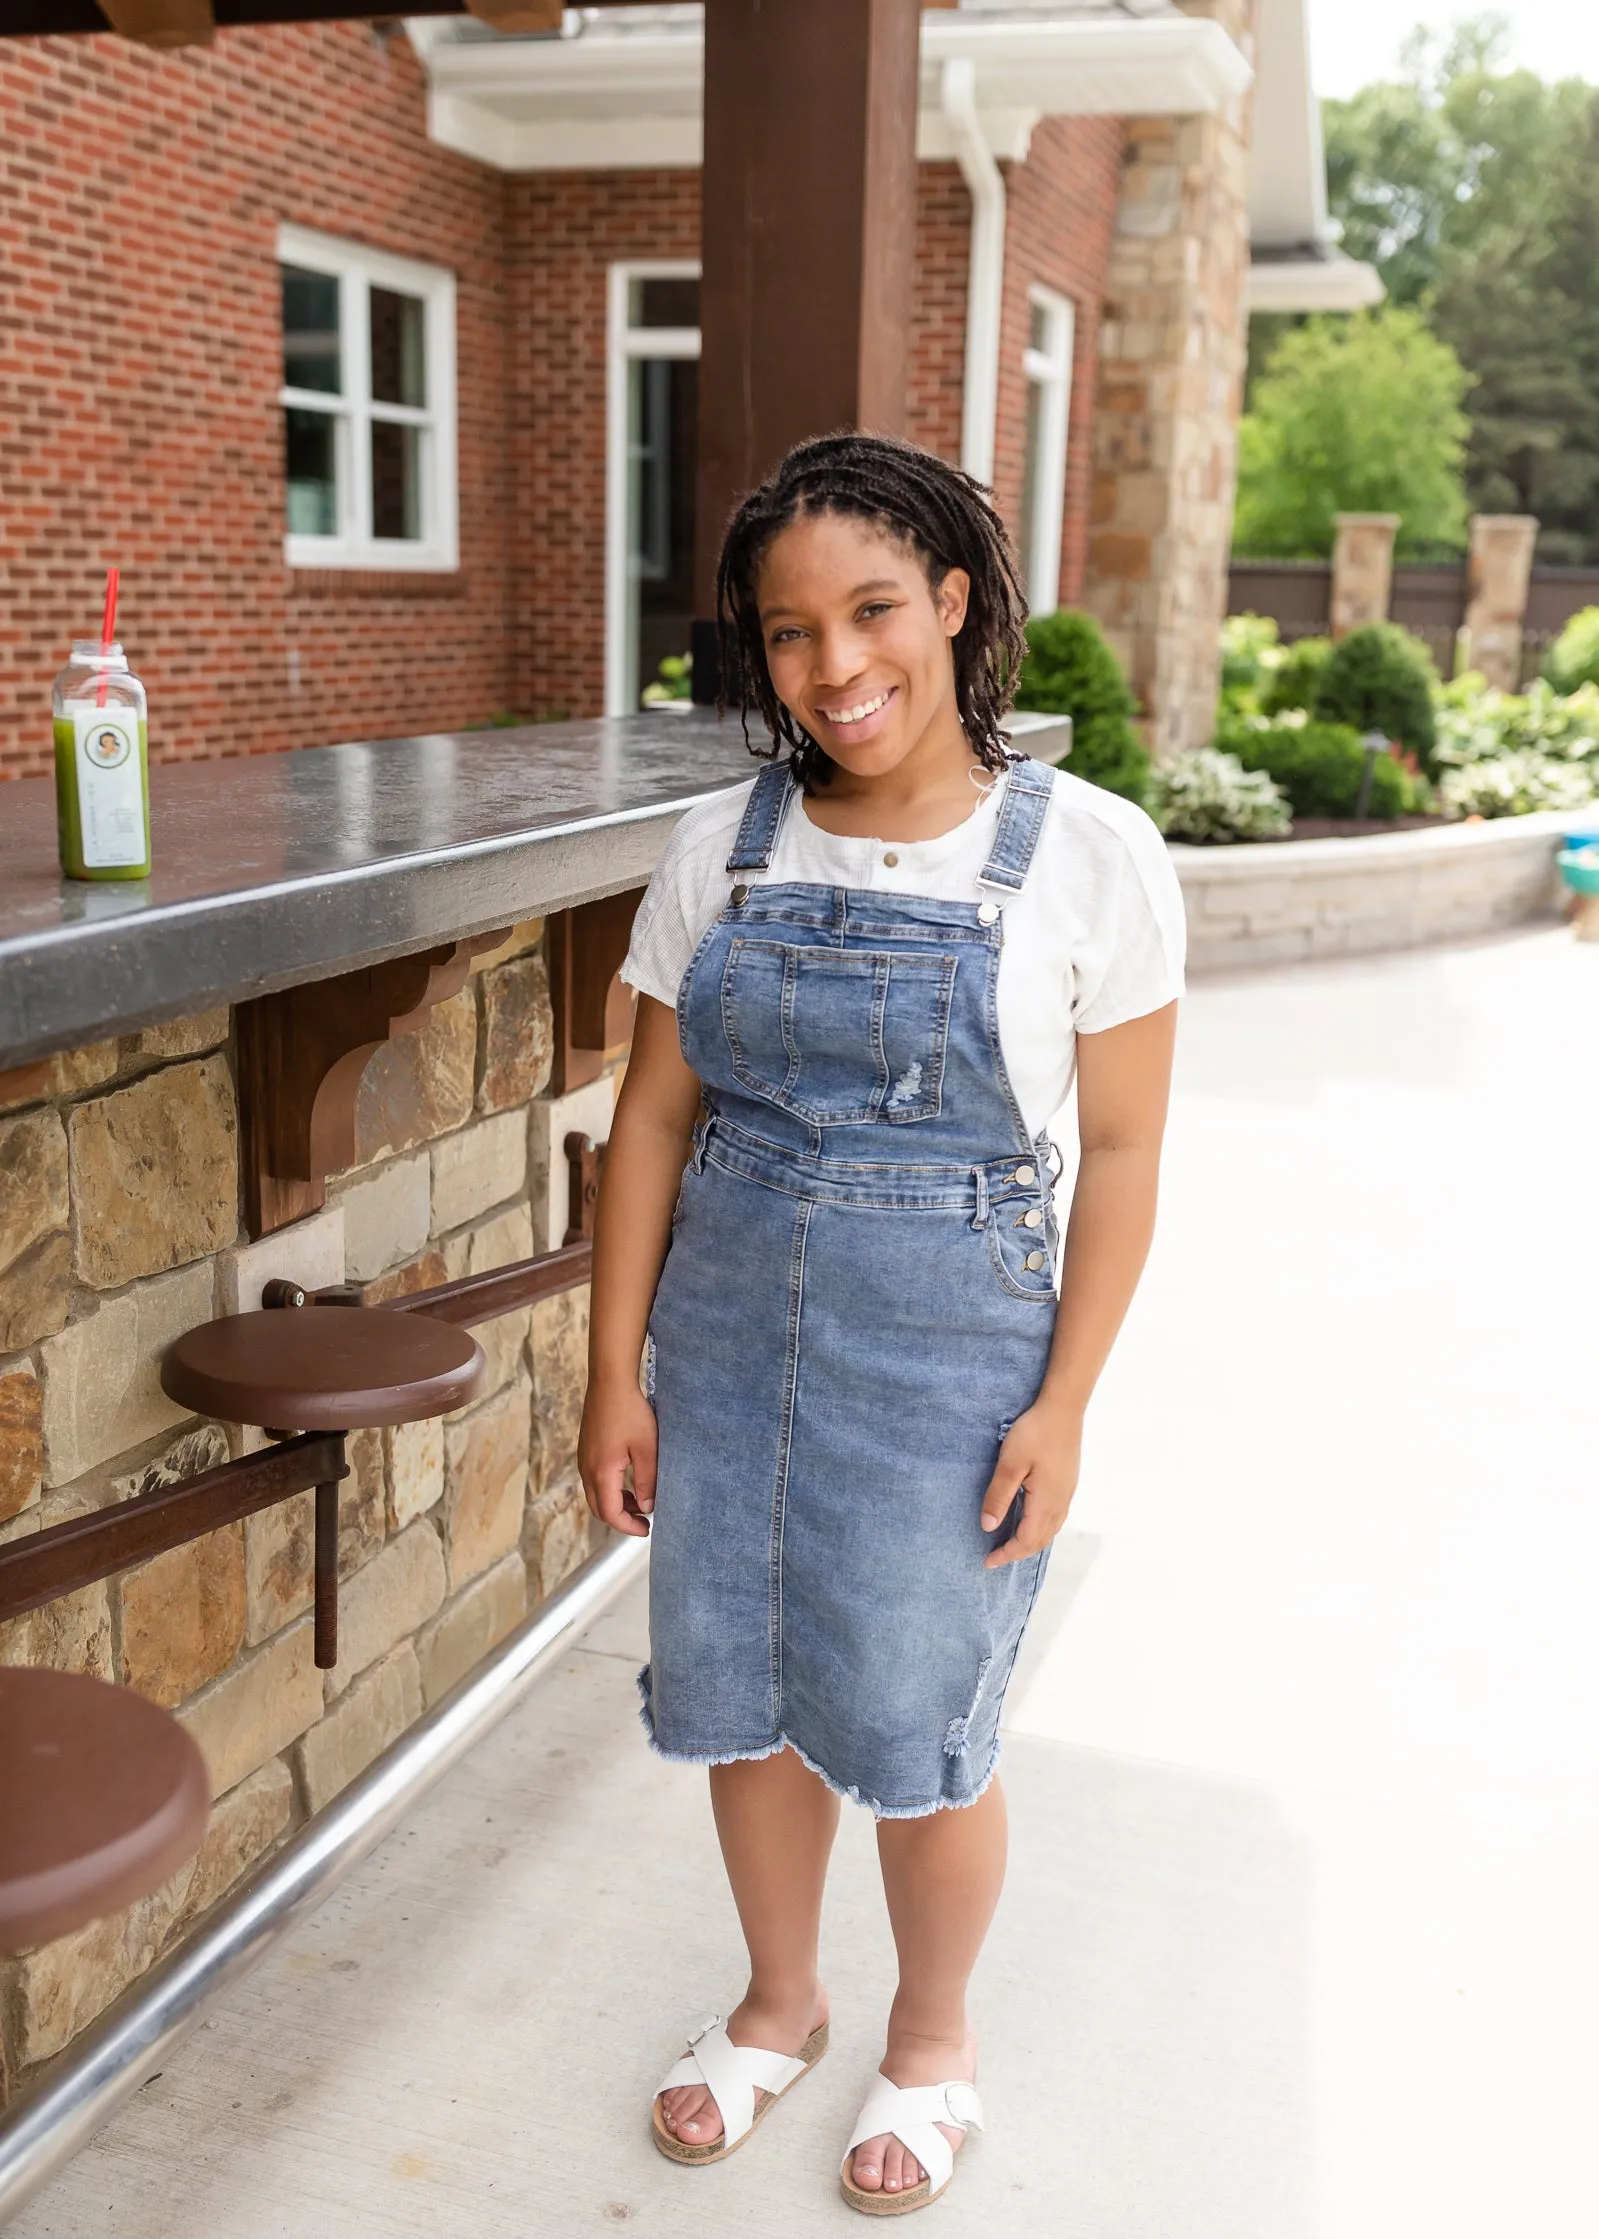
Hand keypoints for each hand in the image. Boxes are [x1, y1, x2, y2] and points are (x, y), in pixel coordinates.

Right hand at [579, 1375, 658, 1538]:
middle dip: (620, 1518)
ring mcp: (584, 1459)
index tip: (646, 1529)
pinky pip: (593, 1479)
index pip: (610, 1514)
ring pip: (595, 1494)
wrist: (610, 1382)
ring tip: (639, 1500)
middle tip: (643, 1520)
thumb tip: (646, 1507)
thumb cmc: (630, 1412)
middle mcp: (587, 1469)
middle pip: (598, 1508)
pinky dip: (609, 1488)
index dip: (628, 1526)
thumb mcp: (646, 1449)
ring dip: (615, 1503)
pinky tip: (627, 1480)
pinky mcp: (586, 1449)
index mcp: (601, 1472)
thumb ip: (647, 1481)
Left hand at [979, 1404, 1081, 1569]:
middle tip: (995, 1557)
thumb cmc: (1035, 1433)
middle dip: (1018, 1552)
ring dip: (1030, 1542)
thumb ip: (999, 1496)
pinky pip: (1055, 1517)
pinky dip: (1040, 1528)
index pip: (1025, 1541)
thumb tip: (988, 1527)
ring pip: (1050, 1530)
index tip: (987, 1562)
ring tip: (1010, 1544)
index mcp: (1046, 1503)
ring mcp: (1067, 1493)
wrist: (1064, 1409)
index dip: (1006, 1554)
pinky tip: (1029, 1520)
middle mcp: (1060, 1503)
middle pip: (1040, 1540)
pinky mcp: (1068, 1483)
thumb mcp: (1010, 1464)